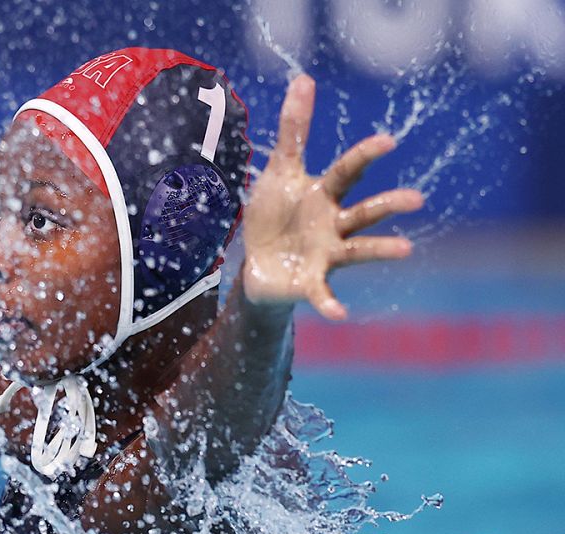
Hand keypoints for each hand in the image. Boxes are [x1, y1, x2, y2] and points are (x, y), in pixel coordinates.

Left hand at [240, 75, 424, 319]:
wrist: (257, 265)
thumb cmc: (274, 215)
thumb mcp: (279, 171)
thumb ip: (294, 131)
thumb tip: (304, 80)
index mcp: (325, 195)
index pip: (348, 172)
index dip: (365, 156)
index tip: (388, 140)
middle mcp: (334, 225)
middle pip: (364, 212)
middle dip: (388, 205)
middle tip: (416, 199)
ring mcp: (326, 255)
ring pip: (358, 251)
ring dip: (381, 251)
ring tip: (406, 250)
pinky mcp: (310, 282)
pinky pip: (323, 294)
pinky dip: (331, 303)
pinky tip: (342, 314)